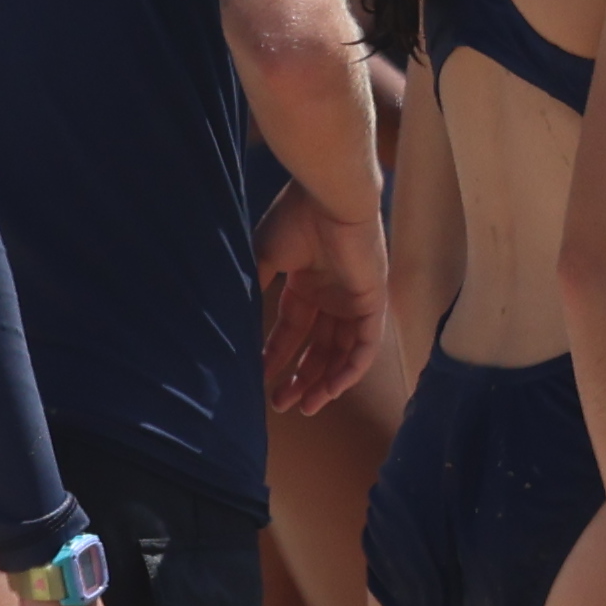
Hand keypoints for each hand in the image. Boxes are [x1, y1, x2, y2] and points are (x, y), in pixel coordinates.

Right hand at [261, 184, 387, 416]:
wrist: (330, 198)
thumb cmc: (296, 220)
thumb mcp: (266, 258)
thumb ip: (254, 288)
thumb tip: (232, 321)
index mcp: (307, 283)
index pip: (292, 330)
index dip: (277, 355)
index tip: (259, 379)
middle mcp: (332, 295)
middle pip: (318, 347)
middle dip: (300, 377)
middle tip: (281, 404)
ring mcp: (354, 299)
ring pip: (342, 352)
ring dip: (325, 381)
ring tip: (305, 406)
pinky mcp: (373, 301)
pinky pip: (366, 344)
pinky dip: (351, 369)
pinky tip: (331, 389)